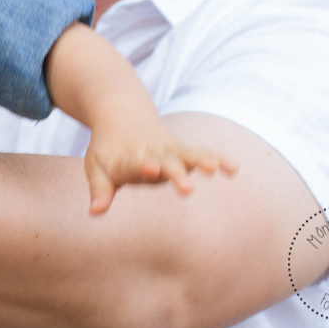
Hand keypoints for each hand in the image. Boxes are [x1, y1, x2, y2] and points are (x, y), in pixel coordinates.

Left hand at [83, 115, 237, 213]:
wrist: (121, 115)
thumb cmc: (107, 150)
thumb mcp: (96, 167)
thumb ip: (100, 190)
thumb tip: (93, 212)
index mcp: (126, 158)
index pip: (134, 163)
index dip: (142, 166)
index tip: (150, 167)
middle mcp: (150, 153)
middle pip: (165, 163)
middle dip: (175, 173)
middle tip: (186, 188)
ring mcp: (168, 151)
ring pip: (186, 155)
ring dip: (200, 161)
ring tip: (214, 168)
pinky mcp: (181, 151)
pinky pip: (200, 154)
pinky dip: (217, 158)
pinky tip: (234, 168)